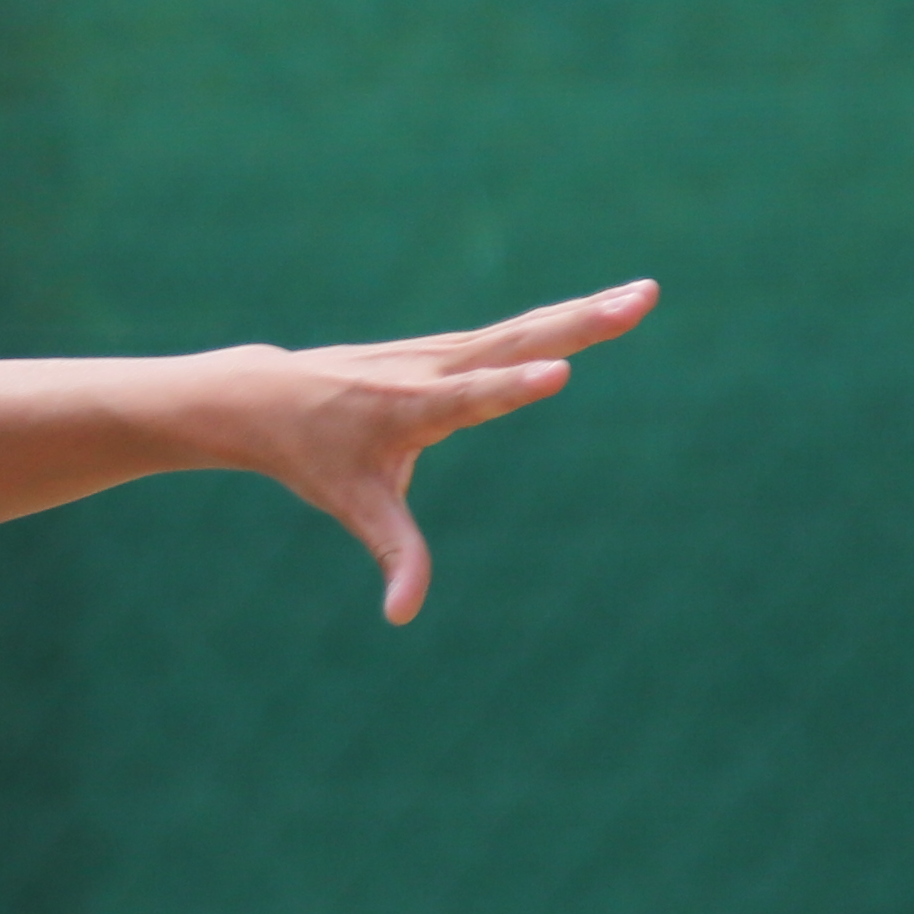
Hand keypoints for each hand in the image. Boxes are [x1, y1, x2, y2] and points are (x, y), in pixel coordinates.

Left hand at [215, 280, 654, 623]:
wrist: (269, 397)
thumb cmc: (315, 456)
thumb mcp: (353, 507)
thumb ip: (394, 554)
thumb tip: (402, 616)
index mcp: (413, 407)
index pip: (474, 396)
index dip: (515, 387)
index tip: (560, 370)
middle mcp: (434, 369)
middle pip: (516, 342)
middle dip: (580, 323)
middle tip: (640, 302)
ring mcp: (443, 351)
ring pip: (523, 328)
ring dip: (585, 311)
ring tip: (644, 296)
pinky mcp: (448, 347)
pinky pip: (513, 330)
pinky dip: (560, 316)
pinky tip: (602, 305)